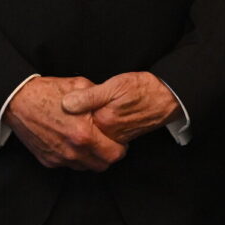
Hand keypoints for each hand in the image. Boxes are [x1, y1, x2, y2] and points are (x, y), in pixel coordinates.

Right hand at [4, 76, 125, 170]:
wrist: (18, 100)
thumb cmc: (47, 92)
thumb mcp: (80, 86)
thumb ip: (100, 98)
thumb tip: (113, 105)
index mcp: (84, 135)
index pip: (114, 154)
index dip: (120, 147)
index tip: (118, 140)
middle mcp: (72, 151)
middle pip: (102, 165)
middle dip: (107, 154)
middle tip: (106, 142)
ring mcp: (59, 158)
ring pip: (85, 167)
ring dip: (90, 157)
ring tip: (88, 141)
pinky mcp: (48, 161)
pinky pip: (68, 164)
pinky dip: (74, 156)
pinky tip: (71, 141)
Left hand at [63, 71, 181, 144]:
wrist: (167, 98)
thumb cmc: (143, 89)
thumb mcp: (114, 86)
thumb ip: (89, 96)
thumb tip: (66, 104)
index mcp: (104, 121)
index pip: (75, 125)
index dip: (66, 116)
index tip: (57, 109)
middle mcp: (109, 134)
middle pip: (81, 136)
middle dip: (71, 127)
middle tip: (65, 114)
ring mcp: (116, 138)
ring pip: (91, 139)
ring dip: (82, 130)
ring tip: (76, 118)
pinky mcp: (122, 138)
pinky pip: (102, 139)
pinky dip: (94, 132)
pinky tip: (93, 120)